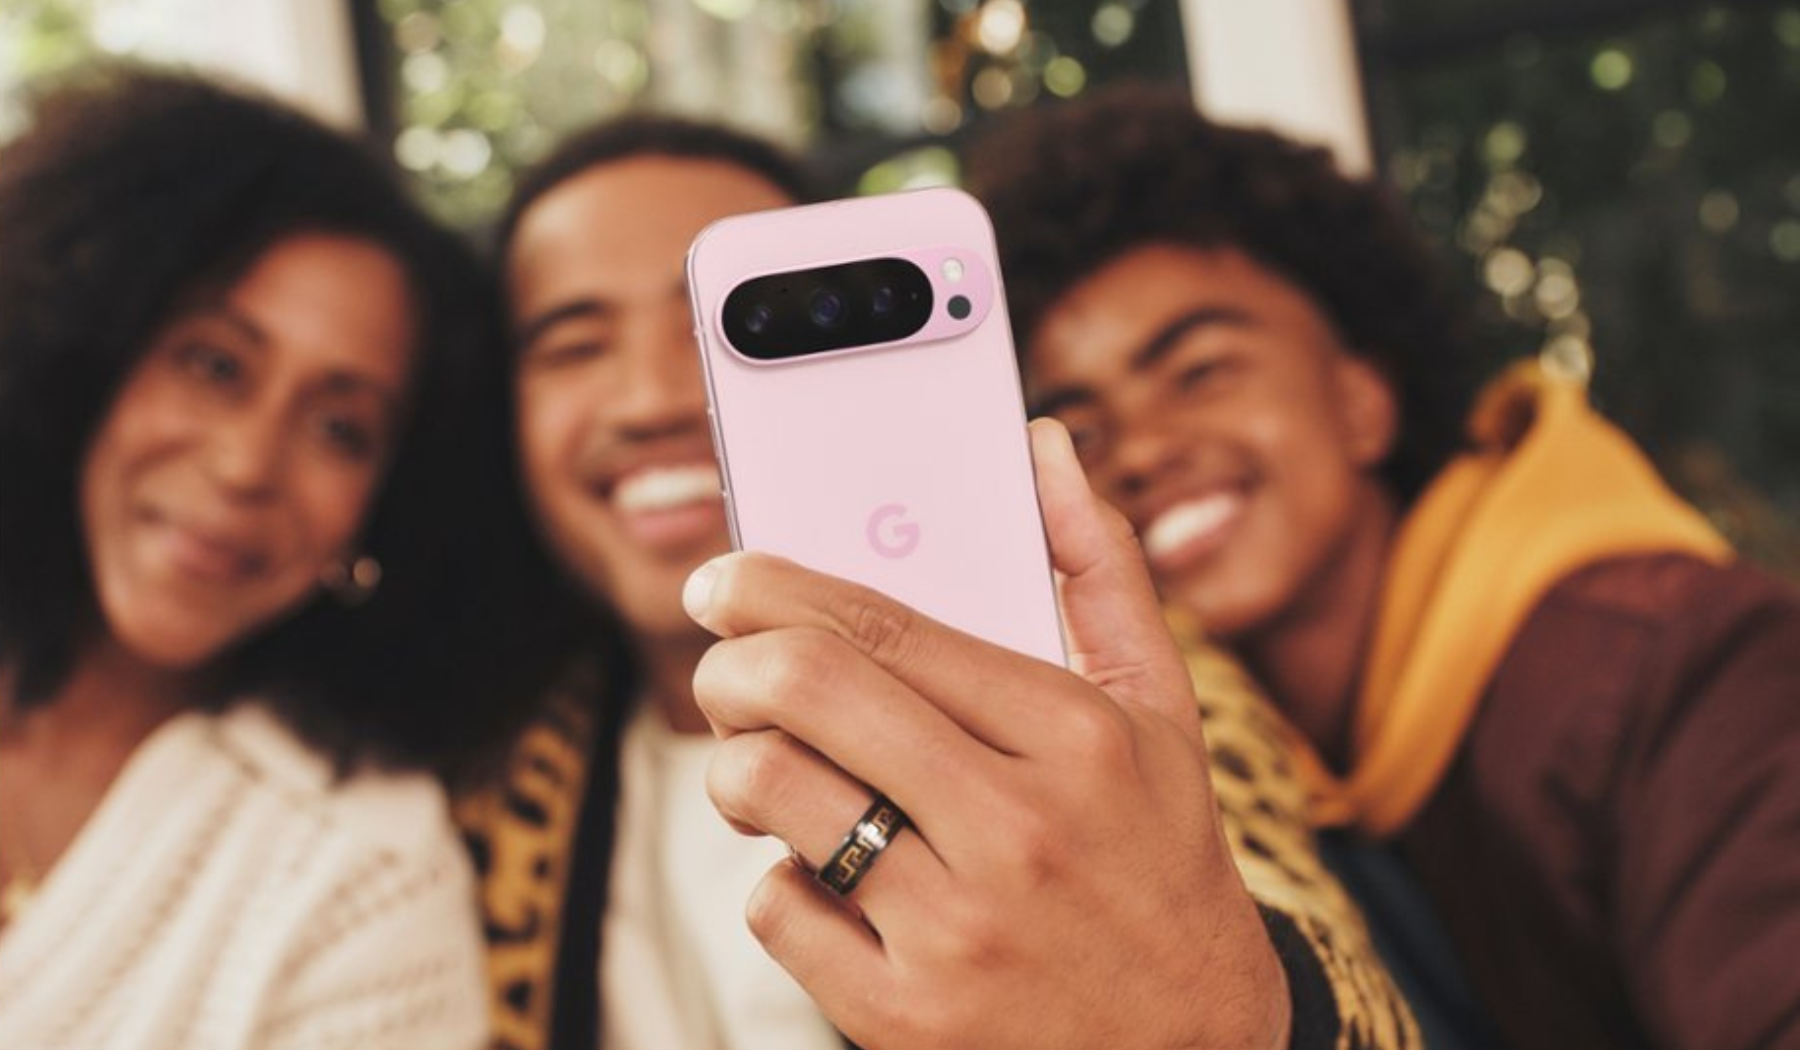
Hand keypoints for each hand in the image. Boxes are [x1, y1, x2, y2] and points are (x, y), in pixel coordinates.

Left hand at [684, 419, 1289, 1049]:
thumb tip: (1042, 445)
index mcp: (1075, 733)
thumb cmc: (1161, 861)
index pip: (884, 622)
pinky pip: (774, 908)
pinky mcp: (905, 1015)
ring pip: (767, 790)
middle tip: (720, 667)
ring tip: (764, 770)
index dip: (774, 584)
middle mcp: (1017, 825)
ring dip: (735, 767)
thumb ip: (1100, 570)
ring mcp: (957, 927)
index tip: (723, 578)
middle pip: (803, 687)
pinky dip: (779, 882)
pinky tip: (827, 878)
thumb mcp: (1162, 715)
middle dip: (727, 660)